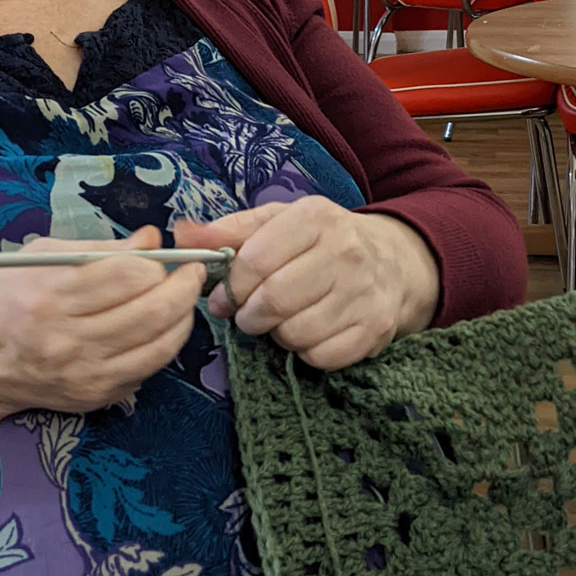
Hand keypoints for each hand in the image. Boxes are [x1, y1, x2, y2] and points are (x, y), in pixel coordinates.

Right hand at [0, 226, 205, 452]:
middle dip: (184, 288)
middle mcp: (68, 339)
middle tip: (193, 273)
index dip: (157, 263)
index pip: (127, 276)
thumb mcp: (42, 256)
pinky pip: (146, 371)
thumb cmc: (4, 298)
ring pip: (159, 346)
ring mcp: (83, 374)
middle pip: (152, 312)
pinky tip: (158, 330)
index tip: (169, 255)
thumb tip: (153, 240)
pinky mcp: (93, 397)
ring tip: (183, 300)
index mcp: (51, 295)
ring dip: (182, 319)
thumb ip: (100, 248)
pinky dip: (161, 347)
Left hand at [173, 199, 439, 369]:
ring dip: (277, 334)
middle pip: (274, 301)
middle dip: (248, 315)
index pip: (255, 260)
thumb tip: (181, 235)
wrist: (393, 261)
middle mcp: (344, 253)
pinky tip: (309, 333)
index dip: (231, 285)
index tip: (223, 296)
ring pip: (296, 334)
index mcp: (314, 218)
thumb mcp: (278, 222)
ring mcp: (363, 293)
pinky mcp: (375, 329)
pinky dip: (306, 352)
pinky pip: (322, 357)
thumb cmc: (321, 241)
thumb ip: (228, 230)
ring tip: (281, 320)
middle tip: (247, 314)